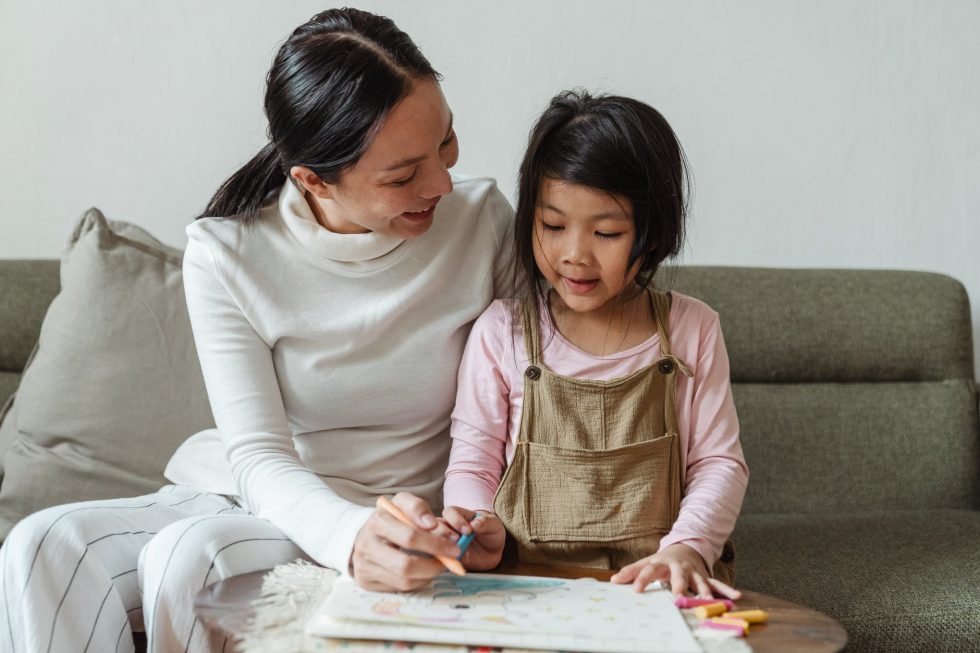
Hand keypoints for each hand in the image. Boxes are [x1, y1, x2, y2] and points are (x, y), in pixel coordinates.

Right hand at [350, 492, 460, 591]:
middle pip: (406, 566)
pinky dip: (417, 581)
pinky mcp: (366, 582)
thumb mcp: (402, 503)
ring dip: (428, 575)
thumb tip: (432, 525)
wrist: (364, 535)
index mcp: (377, 522)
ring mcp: (364, 567)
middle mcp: (366, 546)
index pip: (410, 537)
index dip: (436, 544)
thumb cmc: (390, 518)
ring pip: (404, 581)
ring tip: (438, 565)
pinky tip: (422, 571)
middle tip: (450, 562)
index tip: (454, 547)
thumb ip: (418, 507)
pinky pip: (399, 588)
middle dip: (434, 566)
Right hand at [441, 506, 505, 570]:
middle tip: (456, 540)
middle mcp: (447, 527)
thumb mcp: (493, 525)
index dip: (456, 520)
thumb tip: (475, 524)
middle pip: (436, 526)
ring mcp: (445, 542)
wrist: (492, 551)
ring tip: (455, 553)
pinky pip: (440, 558)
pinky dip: (445, 561)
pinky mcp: (446, 556)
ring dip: (441, 547)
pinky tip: (455, 563)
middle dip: (443, 532)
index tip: (468, 531)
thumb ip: (485, 523)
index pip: (450, 512)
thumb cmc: (491, 532)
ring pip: (434, 542)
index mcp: (458, 514)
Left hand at [610, 543, 741, 598]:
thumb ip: (631, 571)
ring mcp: (694, 572)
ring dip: (704, 591)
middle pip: (678, 576)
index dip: (641, 579)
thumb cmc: (663, 560)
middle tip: (677, 597)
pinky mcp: (706, 577)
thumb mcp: (647, 562)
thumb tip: (612, 580)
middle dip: (678, 586)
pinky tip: (736, 597)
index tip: (634, 590)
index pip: (649, 570)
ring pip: (700, 582)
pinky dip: (727, 590)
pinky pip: (718, 585)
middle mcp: (679, 567)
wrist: (686, 548)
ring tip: (706, 601)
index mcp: (662, 563)